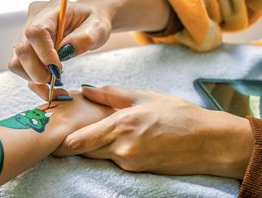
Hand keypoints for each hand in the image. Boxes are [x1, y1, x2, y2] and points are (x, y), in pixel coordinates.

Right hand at [8, 0, 111, 99]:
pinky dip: (32, 77)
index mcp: (51, 9)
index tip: (58, 69)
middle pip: (21, 49)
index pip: (36, 32)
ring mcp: (25, 31)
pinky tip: (48, 78)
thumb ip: (84, 38)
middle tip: (56, 79)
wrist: (87, 19)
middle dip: (36, 71)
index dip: (44, 54)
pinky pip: (20, 65)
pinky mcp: (24, 44)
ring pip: (16, 60)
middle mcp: (33, 18)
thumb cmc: (93, 21)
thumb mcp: (98, 28)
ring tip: (53, 79)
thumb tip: (64, 52)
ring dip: (33, 76)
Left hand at [54, 85, 253, 178]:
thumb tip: (86, 90)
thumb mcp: (143, 96)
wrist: (209, 142)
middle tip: (63, 130)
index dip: (61, 139)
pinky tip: (117, 137)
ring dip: (92, 144)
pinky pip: (114, 160)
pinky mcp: (137, 171)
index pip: (77, 142)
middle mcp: (121, 149)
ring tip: (93, 129)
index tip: (51, 131)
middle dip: (72, 142)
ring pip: (98, 155)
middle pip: (83, 151)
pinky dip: (109, 150)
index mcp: (120, 126)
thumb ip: (111, 94)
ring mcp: (129, 163)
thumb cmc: (177, 114)